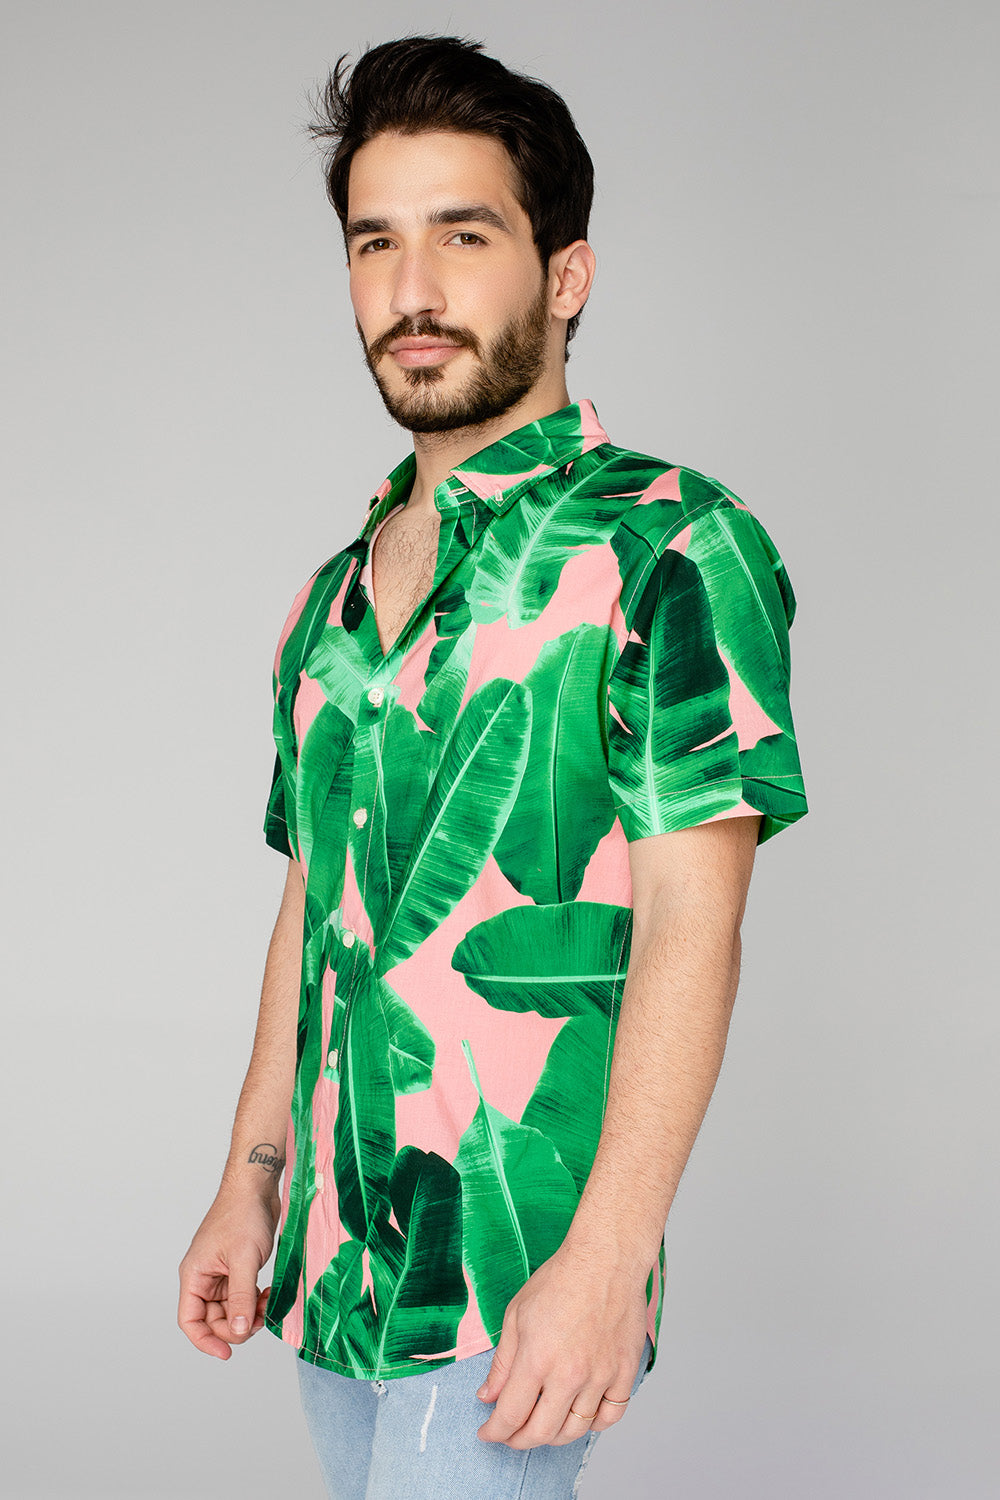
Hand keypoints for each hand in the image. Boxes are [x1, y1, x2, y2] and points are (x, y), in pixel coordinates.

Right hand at [177, 1191, 278, 1358]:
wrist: (257, 1187)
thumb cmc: (243, 1214)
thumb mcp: (244, 1260)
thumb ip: (240, 1298)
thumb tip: (237, 1331)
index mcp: (194, 1275)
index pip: (190, 1321)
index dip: (205, 1341)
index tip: (227, 1353)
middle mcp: (204, 1277)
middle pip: (213, 1320)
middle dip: (236, 1326)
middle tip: (258, 1321)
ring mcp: (222, 1273)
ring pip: (231, 1310)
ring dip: (248, 1314)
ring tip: (267, 1305)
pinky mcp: (238, 1268)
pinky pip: (242, 1297)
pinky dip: (254, 1302)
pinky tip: (267, 1295)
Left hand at [475, 1244, 649, 1448]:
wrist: (605, 1260)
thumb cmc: (559, 1280)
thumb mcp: (517, 1315)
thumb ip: (502, 1362)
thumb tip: (487, 1396)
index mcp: (537, 1359)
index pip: (510, 1415)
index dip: (494, 1431)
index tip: (488, 1432)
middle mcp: (570, 1374)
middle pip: (542, 1432)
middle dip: (519, 1440)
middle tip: (511, 1435)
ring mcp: (600, 1376)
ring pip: (576, 1430)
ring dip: (554, 1437)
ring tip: (542, 1427)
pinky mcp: (624, 1372)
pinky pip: (610, 1416)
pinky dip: (593, 1425)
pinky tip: (579, 1416)